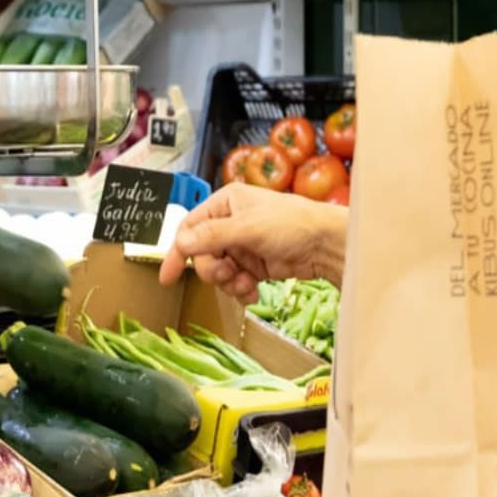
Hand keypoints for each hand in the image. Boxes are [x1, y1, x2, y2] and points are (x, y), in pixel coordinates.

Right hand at [159, 183, 347, 302]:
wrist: (328, 245)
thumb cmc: (293, 224)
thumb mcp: (247, 228)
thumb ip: (211, 236)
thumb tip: (180, 242)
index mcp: (225, 204)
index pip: (190, 228)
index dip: (178, 252)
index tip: (168, 276)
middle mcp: (230, 223)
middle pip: (202, 254)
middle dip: (213, 270)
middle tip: (228, 275)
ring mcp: (242, 245)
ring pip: (218, 271)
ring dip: (228, 283)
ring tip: (246, 284)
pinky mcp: (254, 265)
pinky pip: (234, 282)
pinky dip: (240, 290)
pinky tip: (253, 292)